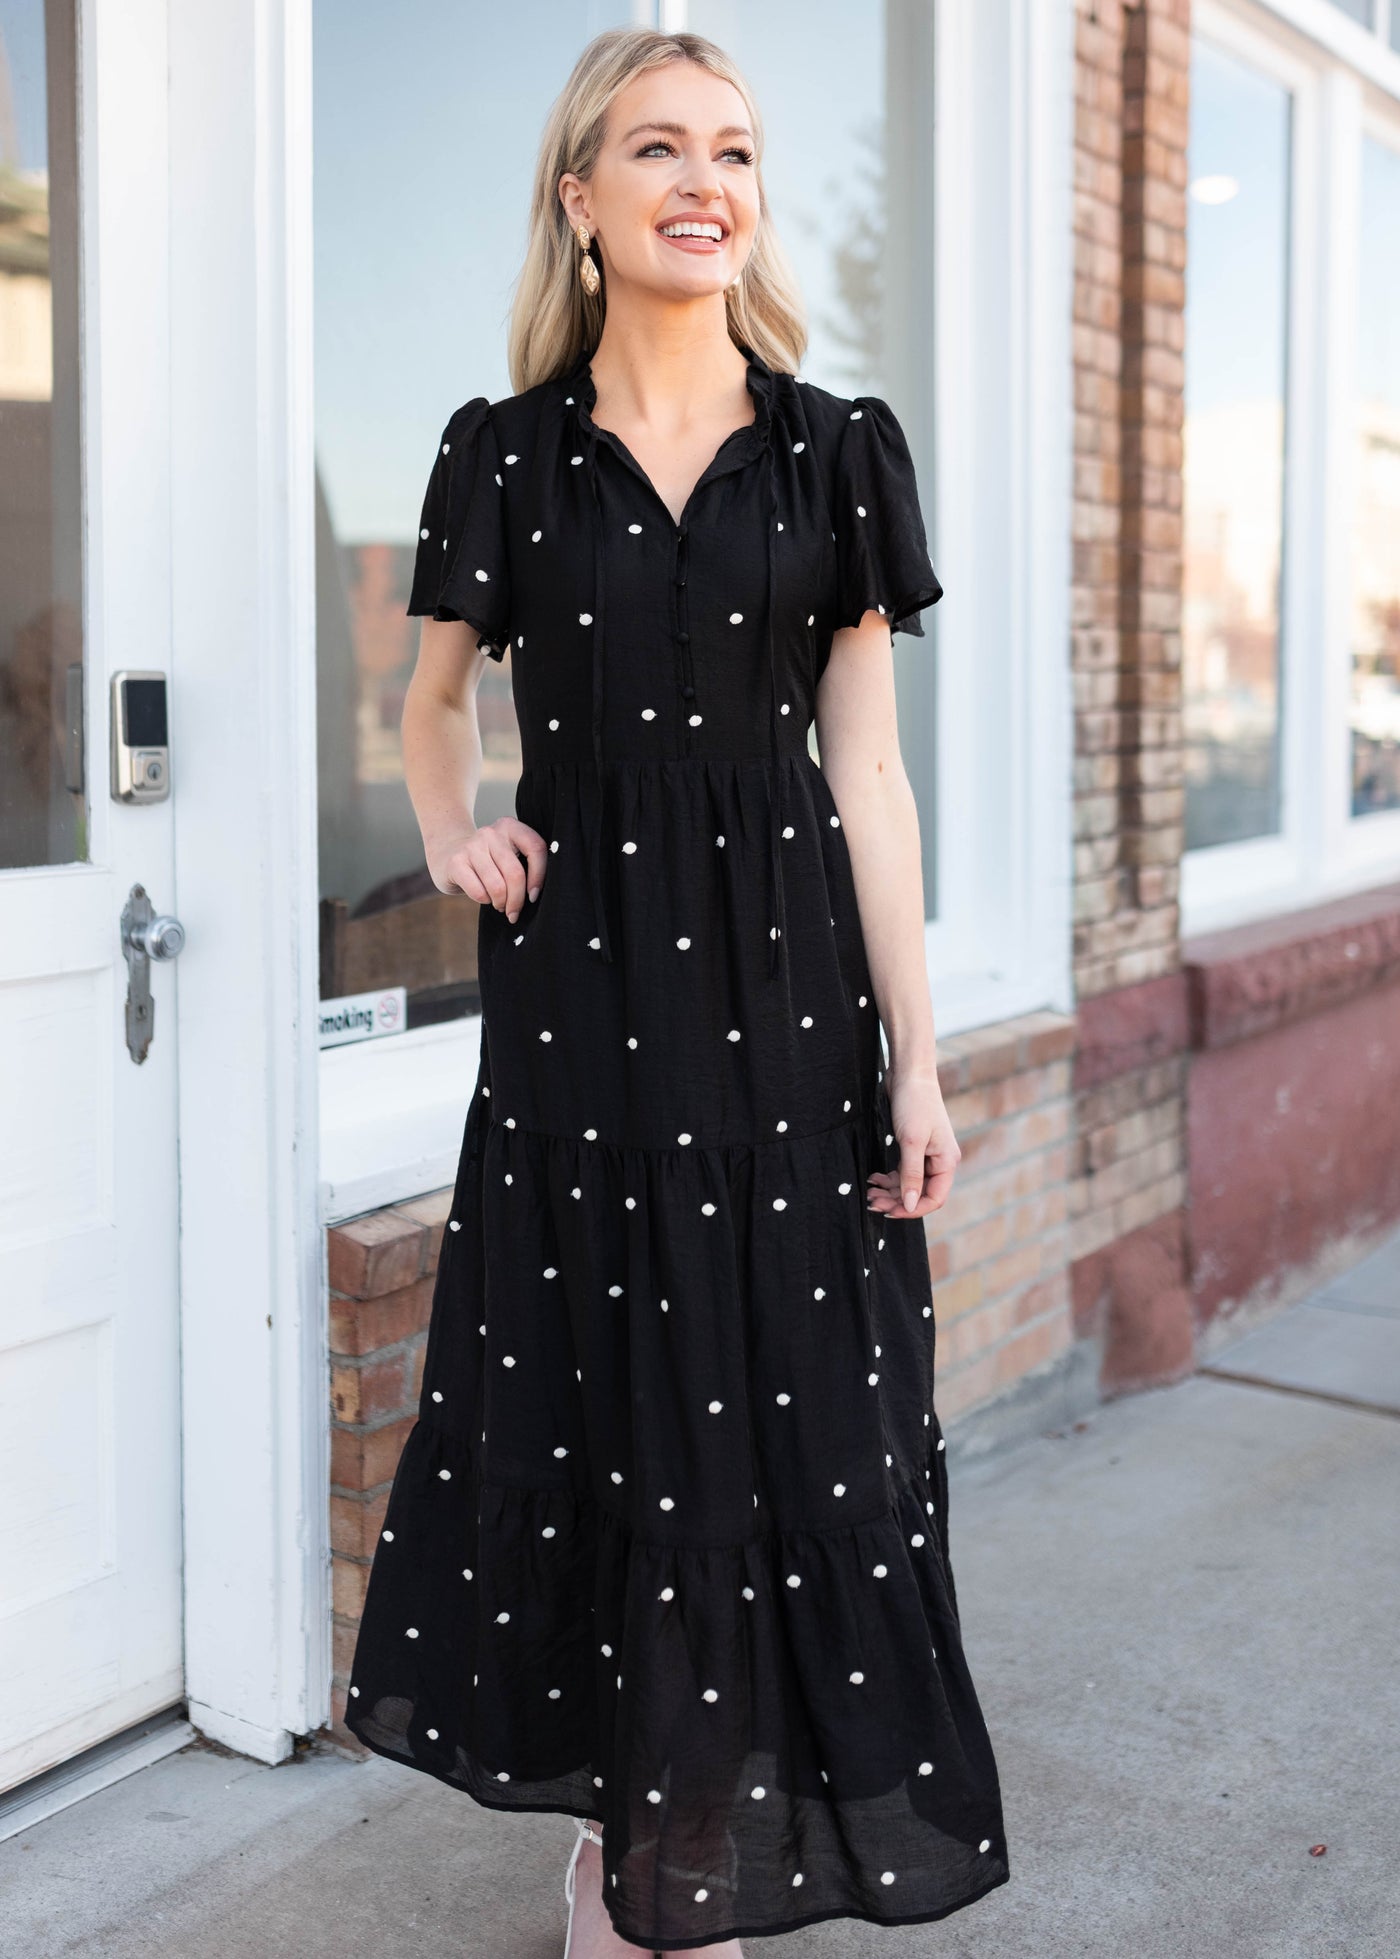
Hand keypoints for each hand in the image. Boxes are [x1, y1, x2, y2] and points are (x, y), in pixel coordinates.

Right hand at [427, 816, 548, 923]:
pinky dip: (484, 900)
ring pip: (497, 886)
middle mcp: (491, 832)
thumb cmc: (488, 861)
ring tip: (500, 905)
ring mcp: (472, 845)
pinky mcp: (456, 862)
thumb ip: (525, 863)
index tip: (534, 896)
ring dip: (501, 903)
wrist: (447, 852)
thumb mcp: (508, 853)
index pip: (536, 848)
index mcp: (511, 826)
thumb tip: (546, 893)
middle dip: (517, 900)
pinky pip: (479, 892)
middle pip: (515, 873)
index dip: (539, 877)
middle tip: (514, 912)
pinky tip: (483, 897)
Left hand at [866, 1061, 960, 1218]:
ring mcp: (927, 1154)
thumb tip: (911, 1205)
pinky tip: (874, 1178)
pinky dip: (889, 1177)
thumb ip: (911, 1175)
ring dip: (890, 1191)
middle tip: (873, 1203)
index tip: (890, 1211)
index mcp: (947, 1162)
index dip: (913, 1209)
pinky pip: (903, 1171)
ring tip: (870, 1193)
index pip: (935, 1198)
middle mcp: (940, 1161)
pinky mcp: (913, 1147)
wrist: (909, 1074)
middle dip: (897, 1201)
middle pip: (920, 1193)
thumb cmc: (914, 1104)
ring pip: (909, 1184)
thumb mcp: (911, 1142)